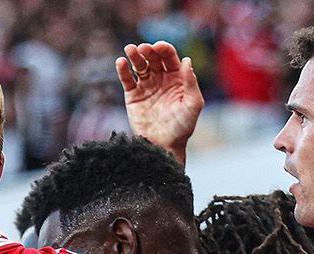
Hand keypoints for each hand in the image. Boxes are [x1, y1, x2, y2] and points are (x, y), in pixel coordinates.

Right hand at [117, 41, 202, 162]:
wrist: (164, 146)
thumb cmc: (182, 127)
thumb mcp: (192, 104)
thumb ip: (190, 82)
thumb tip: (187, 60)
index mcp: (177, 77)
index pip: (169, 57)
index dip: (163, 49)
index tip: (158, 47)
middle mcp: (161, 78)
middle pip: (153, 58)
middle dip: (148, 51)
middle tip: (143, 48)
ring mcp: (146, 86)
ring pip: (139, 65)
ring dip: (134, 56)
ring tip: (130, 49)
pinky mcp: (133, 96)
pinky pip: (127, 79)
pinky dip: (123, 70)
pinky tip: (121, 62)